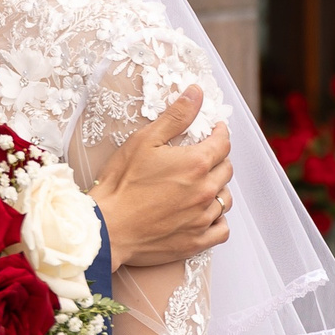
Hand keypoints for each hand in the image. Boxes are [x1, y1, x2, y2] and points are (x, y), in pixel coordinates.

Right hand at [89, 85, 232, 268]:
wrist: (107, 228)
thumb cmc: (121, 183)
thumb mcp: (145, 140)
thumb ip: (175, 116)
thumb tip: (196, 93)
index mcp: (196, 164)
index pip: (223, 143)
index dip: (220, 134)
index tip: (215, 131)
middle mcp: (206, 191)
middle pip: (226, 170)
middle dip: (217, 160)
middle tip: (202, 157)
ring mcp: (203, 218)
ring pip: (225, 199)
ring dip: (217, 189)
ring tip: (201, 186)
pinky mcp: (196, 241)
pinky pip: (222, 229)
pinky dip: (218, 220)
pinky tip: (204, 214)